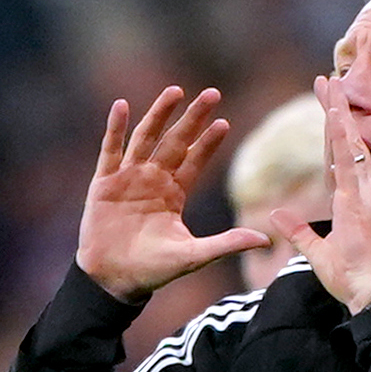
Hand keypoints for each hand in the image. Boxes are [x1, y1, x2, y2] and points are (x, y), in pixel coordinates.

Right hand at [77, 86, 269, 301]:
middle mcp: (153, 179)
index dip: (208, 142)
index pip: (195, 160)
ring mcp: (128, 178)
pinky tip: (121, 105)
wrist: (114, 280)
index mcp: (174, 193)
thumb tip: (266, 240)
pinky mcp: (104, 183)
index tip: (224, 122)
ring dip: (159, 114)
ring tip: (175, 91)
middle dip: (193, 118)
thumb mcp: (194, 255)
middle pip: (175, 141)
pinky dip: (115, 128)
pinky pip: (110, 150)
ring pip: (146, 138)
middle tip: (212, 93)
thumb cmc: (153, 269)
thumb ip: (227, 244)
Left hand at [269, 75, 370, 313]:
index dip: (330, 132)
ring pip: (350, 142)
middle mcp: (360, 191)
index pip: (336, 158)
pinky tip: (336, 114)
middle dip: (335, 110)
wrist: (369, 293)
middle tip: (325, 79)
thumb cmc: (350, 279)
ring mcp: (364, 192)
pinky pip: (352, 160)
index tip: (325, 107)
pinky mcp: (364, 199)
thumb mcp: (316, 252)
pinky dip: (345, 136)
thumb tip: (276, 214)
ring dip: (339, 113)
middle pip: (344, 142)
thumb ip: (298, 230)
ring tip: (330, 83)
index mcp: (350, 201)